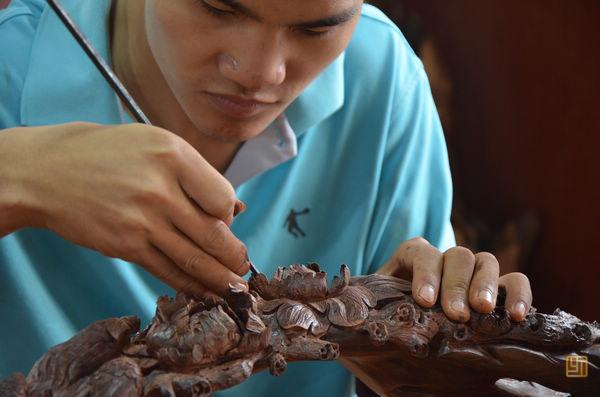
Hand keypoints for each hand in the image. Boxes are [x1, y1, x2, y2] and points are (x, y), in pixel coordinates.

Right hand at [1, 122, 248, 295]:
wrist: (49, 171)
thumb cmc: (108, 153)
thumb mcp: (156, 143)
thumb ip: (196, 174)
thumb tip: (235, 208)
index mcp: (174, 155)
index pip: (223, 198)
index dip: (230, 213)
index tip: (225, 219)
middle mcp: (160, 189)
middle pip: (214, 234)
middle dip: (235, 256)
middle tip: (243, 265)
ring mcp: (142, 221)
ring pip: (194, 259)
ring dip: (220, 278)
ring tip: (235, 287)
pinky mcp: (126, 246)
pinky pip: (167, 270)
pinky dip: (189, 285)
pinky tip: (203, 290)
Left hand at [377, 237, 531, 321]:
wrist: (410, 331)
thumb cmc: (390, 318)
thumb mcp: (376, 309)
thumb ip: (368, 308)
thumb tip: (346, 323)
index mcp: (411, 258)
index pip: (421, 251)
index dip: (425, 273)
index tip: (424, 300)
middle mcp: (444, 259)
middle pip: (456, 255)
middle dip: (456, 283)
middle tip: (456, 311)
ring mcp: (473, 271)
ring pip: (486, 261)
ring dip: (486, 285)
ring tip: (483, 310)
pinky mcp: (498, 289)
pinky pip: (515, 281)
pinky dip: (519, 293)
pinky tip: (517, 316)